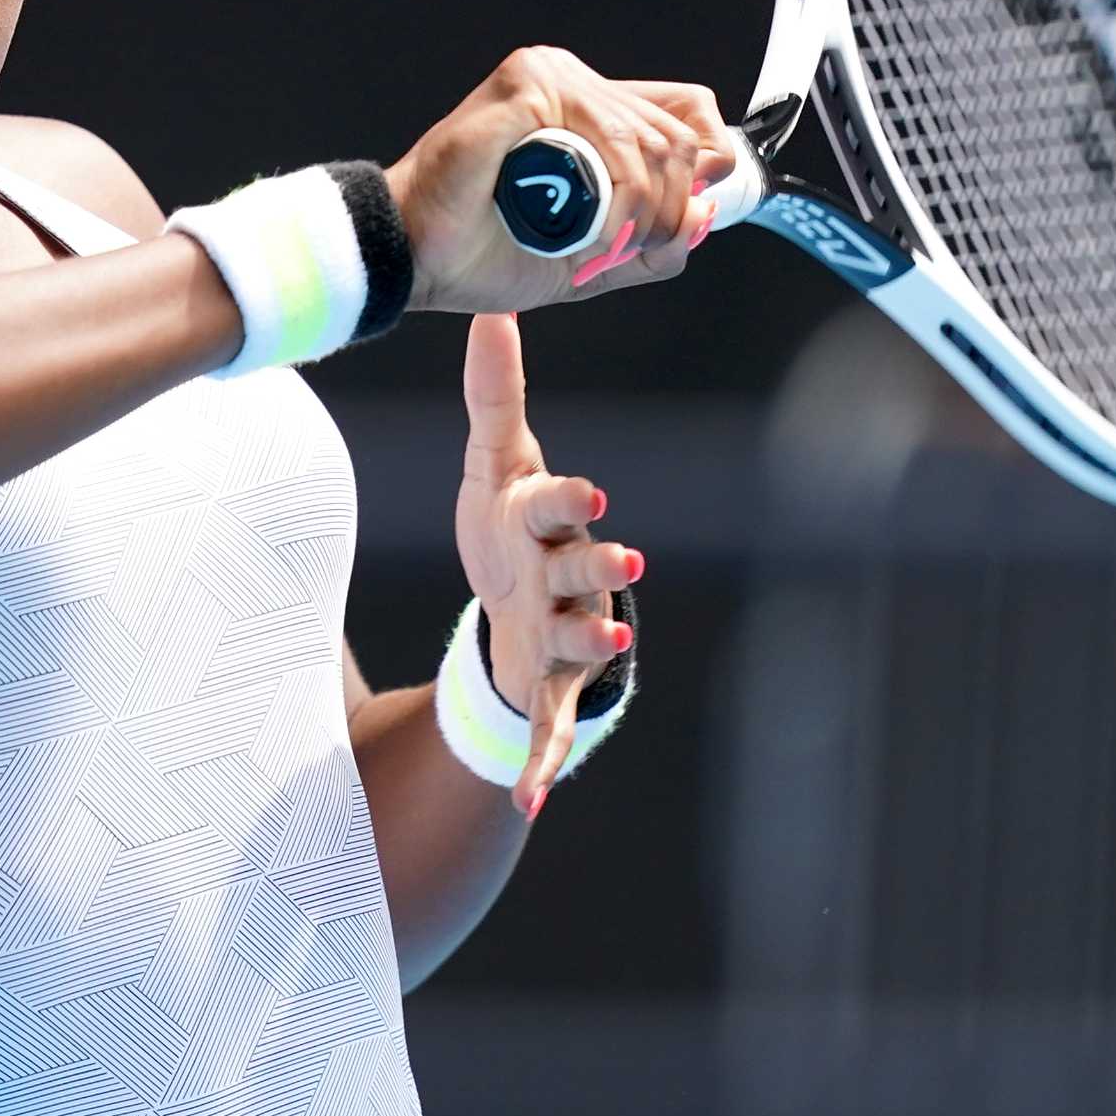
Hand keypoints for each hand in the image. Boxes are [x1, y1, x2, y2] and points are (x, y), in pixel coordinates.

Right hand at [387, 46, 734, 313]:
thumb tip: (707, 213)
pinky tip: (588, 228)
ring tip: (600, 248)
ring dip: (641, 213)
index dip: (704, 165)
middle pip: (679, 136)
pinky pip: (611, 139)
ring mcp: (552, 77)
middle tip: (625, 250)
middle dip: (671, 210)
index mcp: (589, 112)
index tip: (680, 221)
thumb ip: (652, 243)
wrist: (417, 259)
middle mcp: (574, 84)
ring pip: (650, 142)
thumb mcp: (592, 261)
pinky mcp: (530, 83)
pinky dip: (615, 197)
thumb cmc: (479, 253)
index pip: (689, 112)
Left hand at [453, 311, 640, 817]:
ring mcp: (562, 634)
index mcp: (546, 520)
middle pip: (584, 568)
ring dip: (593, 640)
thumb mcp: (494, 463)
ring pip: (580, 637)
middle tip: (625, 564)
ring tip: (609, 639)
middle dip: (601, 566)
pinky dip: (537, 766)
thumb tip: (491, 313)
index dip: (568, 499)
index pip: (556, 502)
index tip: (582, 492)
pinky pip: (545, 729)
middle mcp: (566, 576)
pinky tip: (527, 802)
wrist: (516, 601)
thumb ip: (494, 396)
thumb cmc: (509, 524)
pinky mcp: (546, 687)